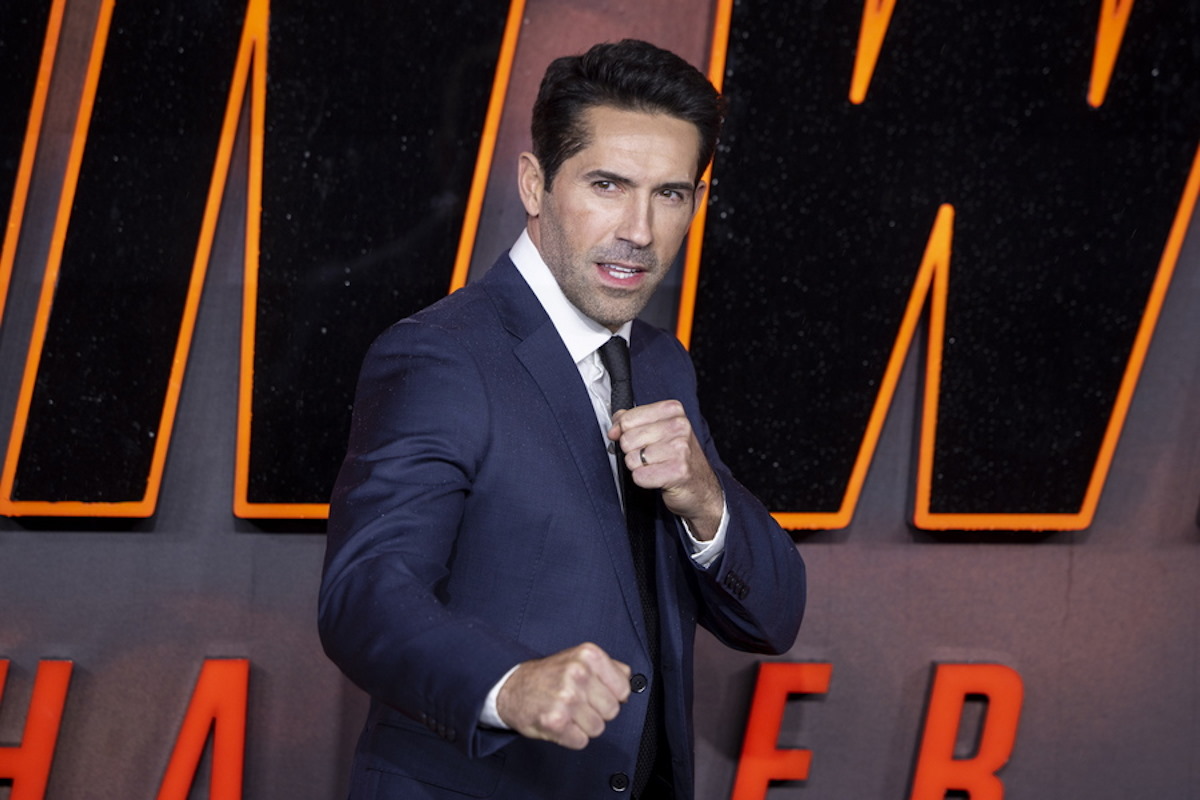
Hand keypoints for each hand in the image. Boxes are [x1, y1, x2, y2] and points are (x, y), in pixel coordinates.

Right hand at [496, 642, 631, 748]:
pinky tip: (560, 723)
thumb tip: (630, 680)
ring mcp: (567, 698)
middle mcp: (578, 674)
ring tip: (567, 712)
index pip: (624, 689)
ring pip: (598, 728)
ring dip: (583, 725)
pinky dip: (571, 737)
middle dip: (597, 711)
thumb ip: (609, 667)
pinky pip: (581, 741)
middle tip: (578, 703)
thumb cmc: (548, 675)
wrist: (511, 688)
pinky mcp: (555, 722)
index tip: (597, 693)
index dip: (612, 695)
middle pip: (612, 711)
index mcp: (589, 655)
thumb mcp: (579, 658)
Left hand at [609, 400, 724, 539]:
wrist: (701, 486)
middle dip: (633, 452)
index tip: (635, 440)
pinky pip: (640, 476)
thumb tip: (614, 428)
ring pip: (632, 459)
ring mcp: (681, 448)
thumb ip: (631, 421)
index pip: (627, 418)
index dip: (623, 432)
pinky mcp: (678, 471)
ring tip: (657, 466)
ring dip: (639, 467)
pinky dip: (644, 480)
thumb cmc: (677, 457)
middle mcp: (679, 426)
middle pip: (627, 440)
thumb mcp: (657, 430)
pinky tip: (658, 477)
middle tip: (651, 456)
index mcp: (673, 411)